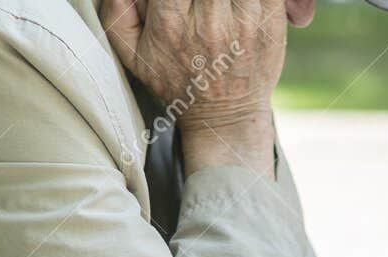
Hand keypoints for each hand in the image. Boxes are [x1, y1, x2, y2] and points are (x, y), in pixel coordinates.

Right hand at [101, 0, 290, 174]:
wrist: (225, 115)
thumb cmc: (176, 80)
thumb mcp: (132, 53)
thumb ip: (116, 11)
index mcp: (172, 21)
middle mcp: (210, 20)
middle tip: (197, 1)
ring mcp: (245, 21)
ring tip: (219, 3)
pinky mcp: (271, 23)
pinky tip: (241, 4)